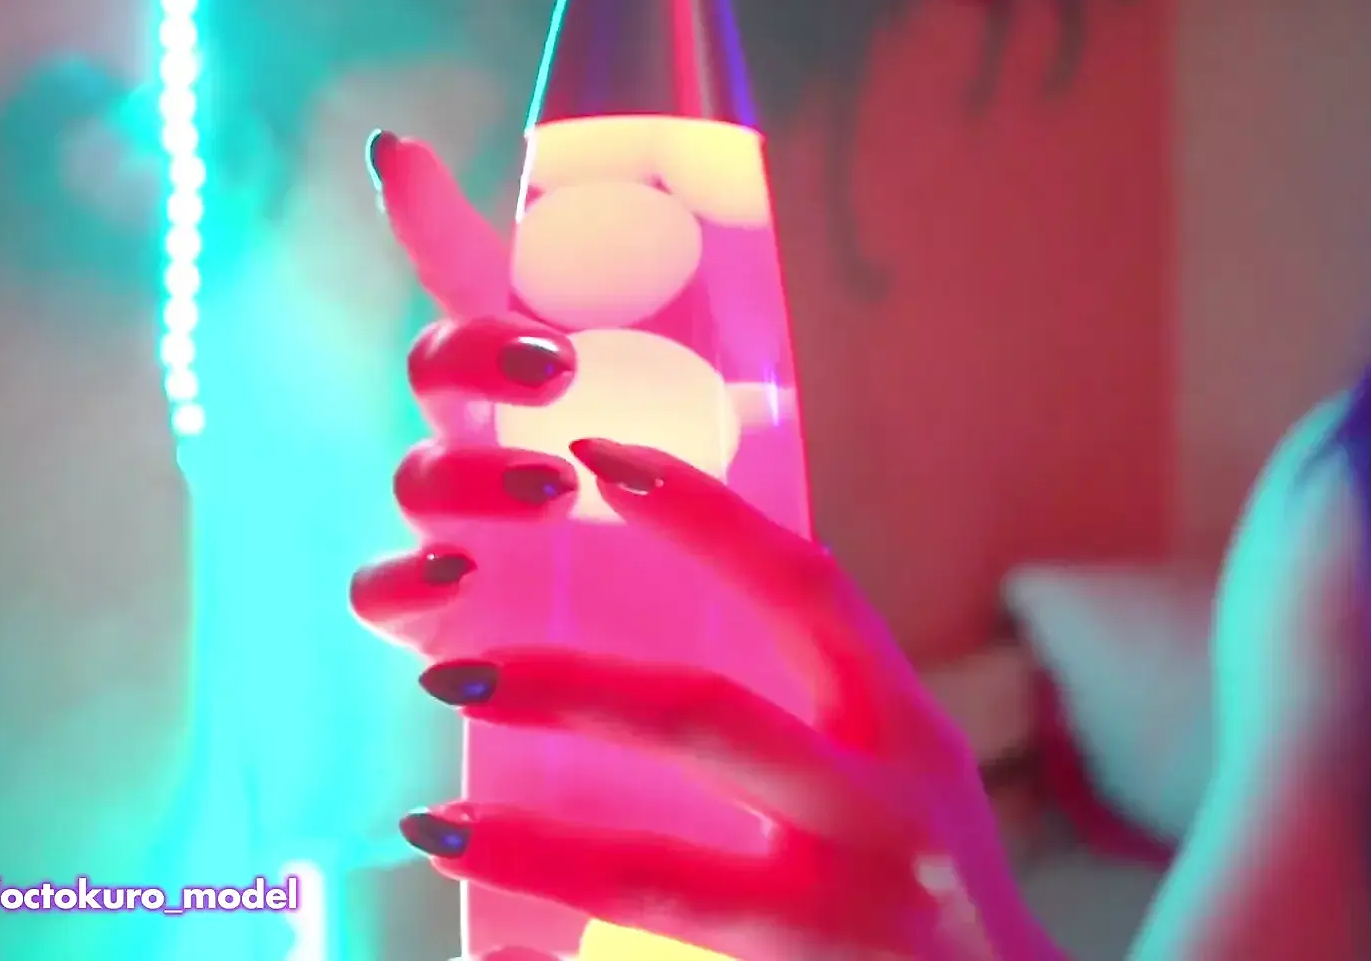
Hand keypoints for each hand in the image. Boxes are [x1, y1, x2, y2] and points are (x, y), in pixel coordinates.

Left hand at [350, 133, 1040, 959]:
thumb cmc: (935, 894)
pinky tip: (484, 933)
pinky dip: (559, 950)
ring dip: (536, 839)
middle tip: (455, 665)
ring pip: (664, 874)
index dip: (704, 516)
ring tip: (435, 822)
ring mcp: (854, 914)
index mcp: (908, 728)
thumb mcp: (904, 778)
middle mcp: (890, 812)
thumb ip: (811, 712)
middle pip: (712, 719)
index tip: (603, 457)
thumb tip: (652, 634)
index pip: (806, 589)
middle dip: (572, 687)